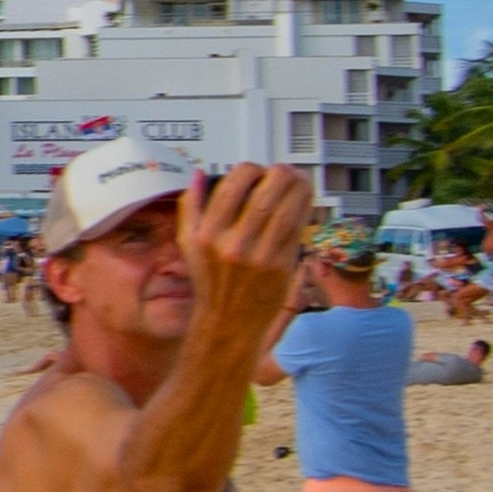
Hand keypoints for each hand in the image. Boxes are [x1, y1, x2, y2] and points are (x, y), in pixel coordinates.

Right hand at [189, 166, 313, 289]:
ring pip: (286, 211)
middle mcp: (233, 246)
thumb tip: (199, 175)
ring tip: (299, 178)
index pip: (232, 188)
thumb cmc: (210, 282)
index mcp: (208, 236)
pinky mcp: (282, 267)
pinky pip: (297, 230)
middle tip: (283, 170)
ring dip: (298, 188)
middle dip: (280, 174)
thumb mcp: (188, 244)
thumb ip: (190, 206)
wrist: (228, 322)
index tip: (256, 170)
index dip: (250, 170)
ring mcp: (260, 257)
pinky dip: (304, 209)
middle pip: (264, 196)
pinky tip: (303, 199)